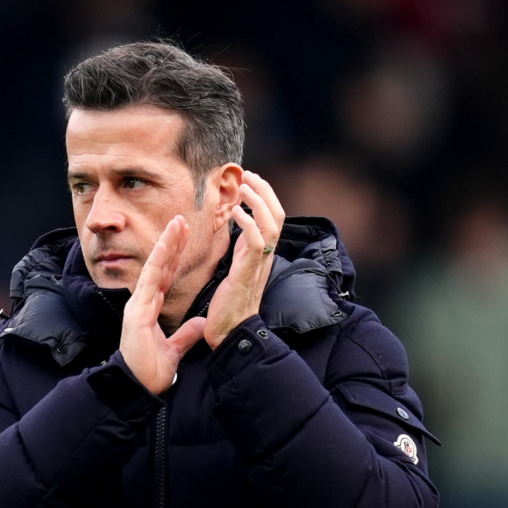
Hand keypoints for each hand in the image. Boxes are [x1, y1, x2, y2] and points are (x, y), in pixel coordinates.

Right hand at [118, 214, 206, 393]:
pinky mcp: (138, 311)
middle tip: (182, 220)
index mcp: (150, 310)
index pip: (165, 277)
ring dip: (166, 244)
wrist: (138, 387)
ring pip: (154, 267)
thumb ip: (187, 335)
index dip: (174, 258)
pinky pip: (150, 280)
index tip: (184, 239)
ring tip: (177, 223)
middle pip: (160, 267)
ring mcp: (139, 305)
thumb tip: (201, 323)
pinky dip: (158, 261)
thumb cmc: (150, 372)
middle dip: (171, 243)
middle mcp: (143, 303)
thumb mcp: (175, 350)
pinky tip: (166, 244)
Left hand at [203, 171, 284, 348]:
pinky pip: (257, 241)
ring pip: (271, 223)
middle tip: (248, 175)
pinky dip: (247, 223)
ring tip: (244, 186)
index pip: (273, 217)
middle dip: (265, 191)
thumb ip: (242, 250)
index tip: (250, 180)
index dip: (265, 196)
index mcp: (263, 255)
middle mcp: (266, 256)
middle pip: (278, 214)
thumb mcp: (238, 269)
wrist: (231, 332)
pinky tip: (236, 212)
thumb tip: (239, 231)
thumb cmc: (229, 305)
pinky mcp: (249, 272)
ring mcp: (260, 264)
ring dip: (258, 201)